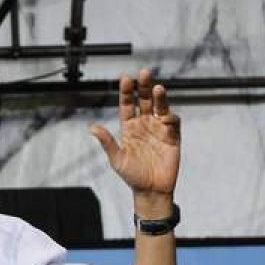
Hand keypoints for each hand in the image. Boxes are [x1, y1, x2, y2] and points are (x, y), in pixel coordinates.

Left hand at [90, 70, 180, 210]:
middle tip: (144, 73)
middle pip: (145, 100)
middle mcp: (144, 124)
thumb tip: (92, 128)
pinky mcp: (172, 137)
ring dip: (160, 97)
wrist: (151, 191)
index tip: (126, 79)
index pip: (128, 105)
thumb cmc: (132, 176)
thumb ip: (107, 142)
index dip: (127, 92)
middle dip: (144, 86)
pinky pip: (173, 122)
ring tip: (157, 88)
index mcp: (129, 127)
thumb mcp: (117, 159)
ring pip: (160, 107)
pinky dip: (171, 117)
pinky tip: (166, 117)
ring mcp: (159, 129)